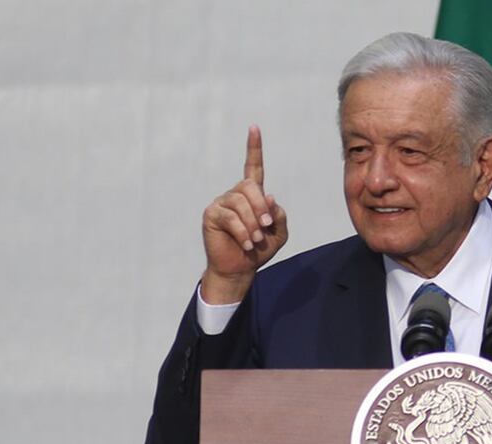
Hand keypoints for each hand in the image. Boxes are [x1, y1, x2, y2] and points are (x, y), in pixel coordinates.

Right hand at [200, 125, 288, 302]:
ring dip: (252, 223)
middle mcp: (236, 194)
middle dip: (261, 207)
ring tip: (256, 239)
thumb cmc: (259, 249)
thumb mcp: (279, 232)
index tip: (254, 128)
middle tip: (266, 226)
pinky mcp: (211, 214)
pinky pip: (230, 217)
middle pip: (250, 187)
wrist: (240, 268)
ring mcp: (222, 202)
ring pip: (240, 203)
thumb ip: (279, 215)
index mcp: (252, 194)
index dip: (254, 148)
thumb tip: (270, 197)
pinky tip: (247, 243)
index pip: (253, 167)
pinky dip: (242, 231)